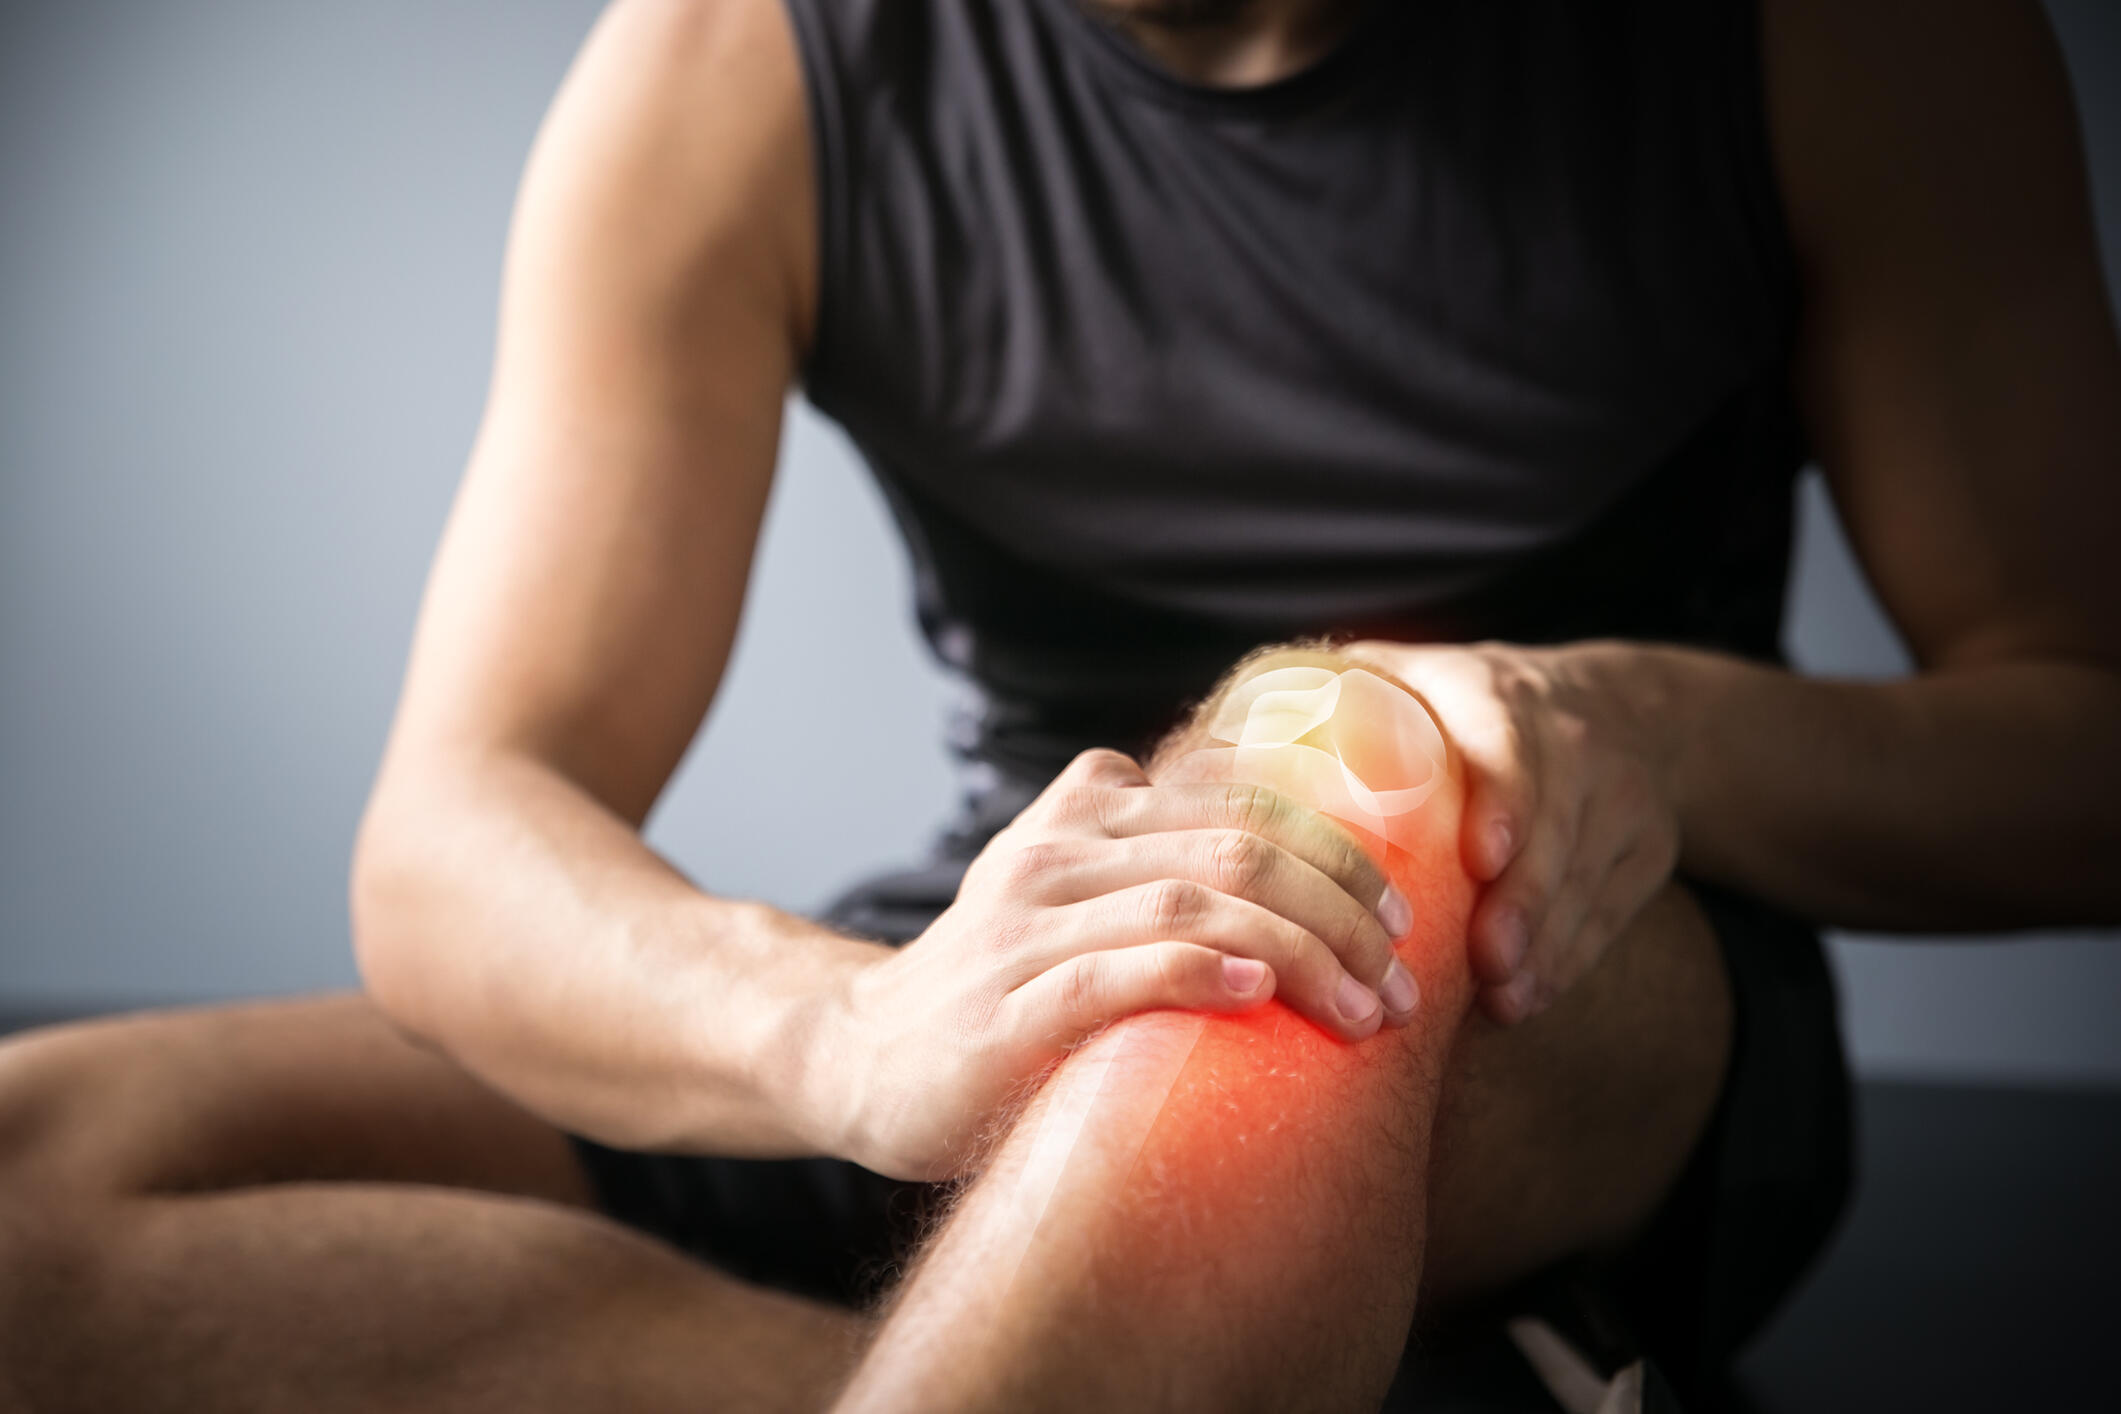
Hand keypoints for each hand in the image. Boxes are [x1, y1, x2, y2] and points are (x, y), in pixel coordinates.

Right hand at [825, 748, 1417, 1180]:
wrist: (861, 1056)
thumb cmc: (998, 989)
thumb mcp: (1072, 899)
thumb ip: (1159, 870)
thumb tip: (1313, 894)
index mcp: (1084, 809)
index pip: (1240, 799)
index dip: (1338, 849)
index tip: (1403, 915)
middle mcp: (1057, 851)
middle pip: (1236, 845)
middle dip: (1342, 908)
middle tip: (1403, 979)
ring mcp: (1026, 925)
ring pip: (1193, 902)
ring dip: (1303, 951)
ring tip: (1365, 1008)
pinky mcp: (1007, 1007)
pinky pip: (1117, 972)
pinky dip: (1200, 972)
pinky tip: (1259, 990)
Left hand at [1345, 639, 1682, 1025]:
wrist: (1617, 704)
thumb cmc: (1462, 706)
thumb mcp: (1409, 675)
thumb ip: (1325, 703)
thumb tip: (1200, 751)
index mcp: (1499, 696)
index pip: (1514, 742)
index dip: (1505, 798)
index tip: (1483, 855)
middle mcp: (1572, 740)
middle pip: (1558, 827)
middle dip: (1528, 901)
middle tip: (1487, 964)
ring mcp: (1621, 798)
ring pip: (1588, 880)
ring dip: (1546, 947)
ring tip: (1502, 1001)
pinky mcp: (1647, 849)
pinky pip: (1611, 913)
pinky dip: (1568, 961)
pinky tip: (1524, 999)